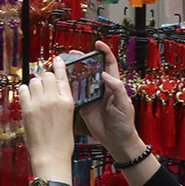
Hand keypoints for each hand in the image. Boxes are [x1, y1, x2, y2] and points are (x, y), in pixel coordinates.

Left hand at [18, 57, 81, 181]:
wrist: (51, 155)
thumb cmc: (61, 141)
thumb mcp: (68, 117)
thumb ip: (61, 102)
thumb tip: (52, 91)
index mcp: (67, 101)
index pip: (62, 77)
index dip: (58, 66)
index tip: (56, 59)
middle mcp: (54, 99)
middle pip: (46, 76)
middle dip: (44, 79)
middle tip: (42, 86)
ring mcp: (40, 103)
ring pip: (33, 81)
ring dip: (34, 85)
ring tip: (35, 94)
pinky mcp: (27, 109)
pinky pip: (22, 90)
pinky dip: (24, 92)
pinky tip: (27, 98)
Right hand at [74, 42, 144, 162]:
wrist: (117, 141)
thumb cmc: (125, 123)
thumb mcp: (124, 105)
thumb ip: (116, 89)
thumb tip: (105, 75)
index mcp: (113, 85)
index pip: (109, 64)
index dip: (104, 52)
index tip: (97, 44)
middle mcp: (101, 88)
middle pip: (91, 69)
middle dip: (83, 59)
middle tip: (72, 53)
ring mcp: (92, 97)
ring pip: (81, 80)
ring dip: (73, 72)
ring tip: (62, 65)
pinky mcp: (84, 106)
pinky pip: (74, 94)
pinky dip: (67, 88)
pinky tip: (59, 83)